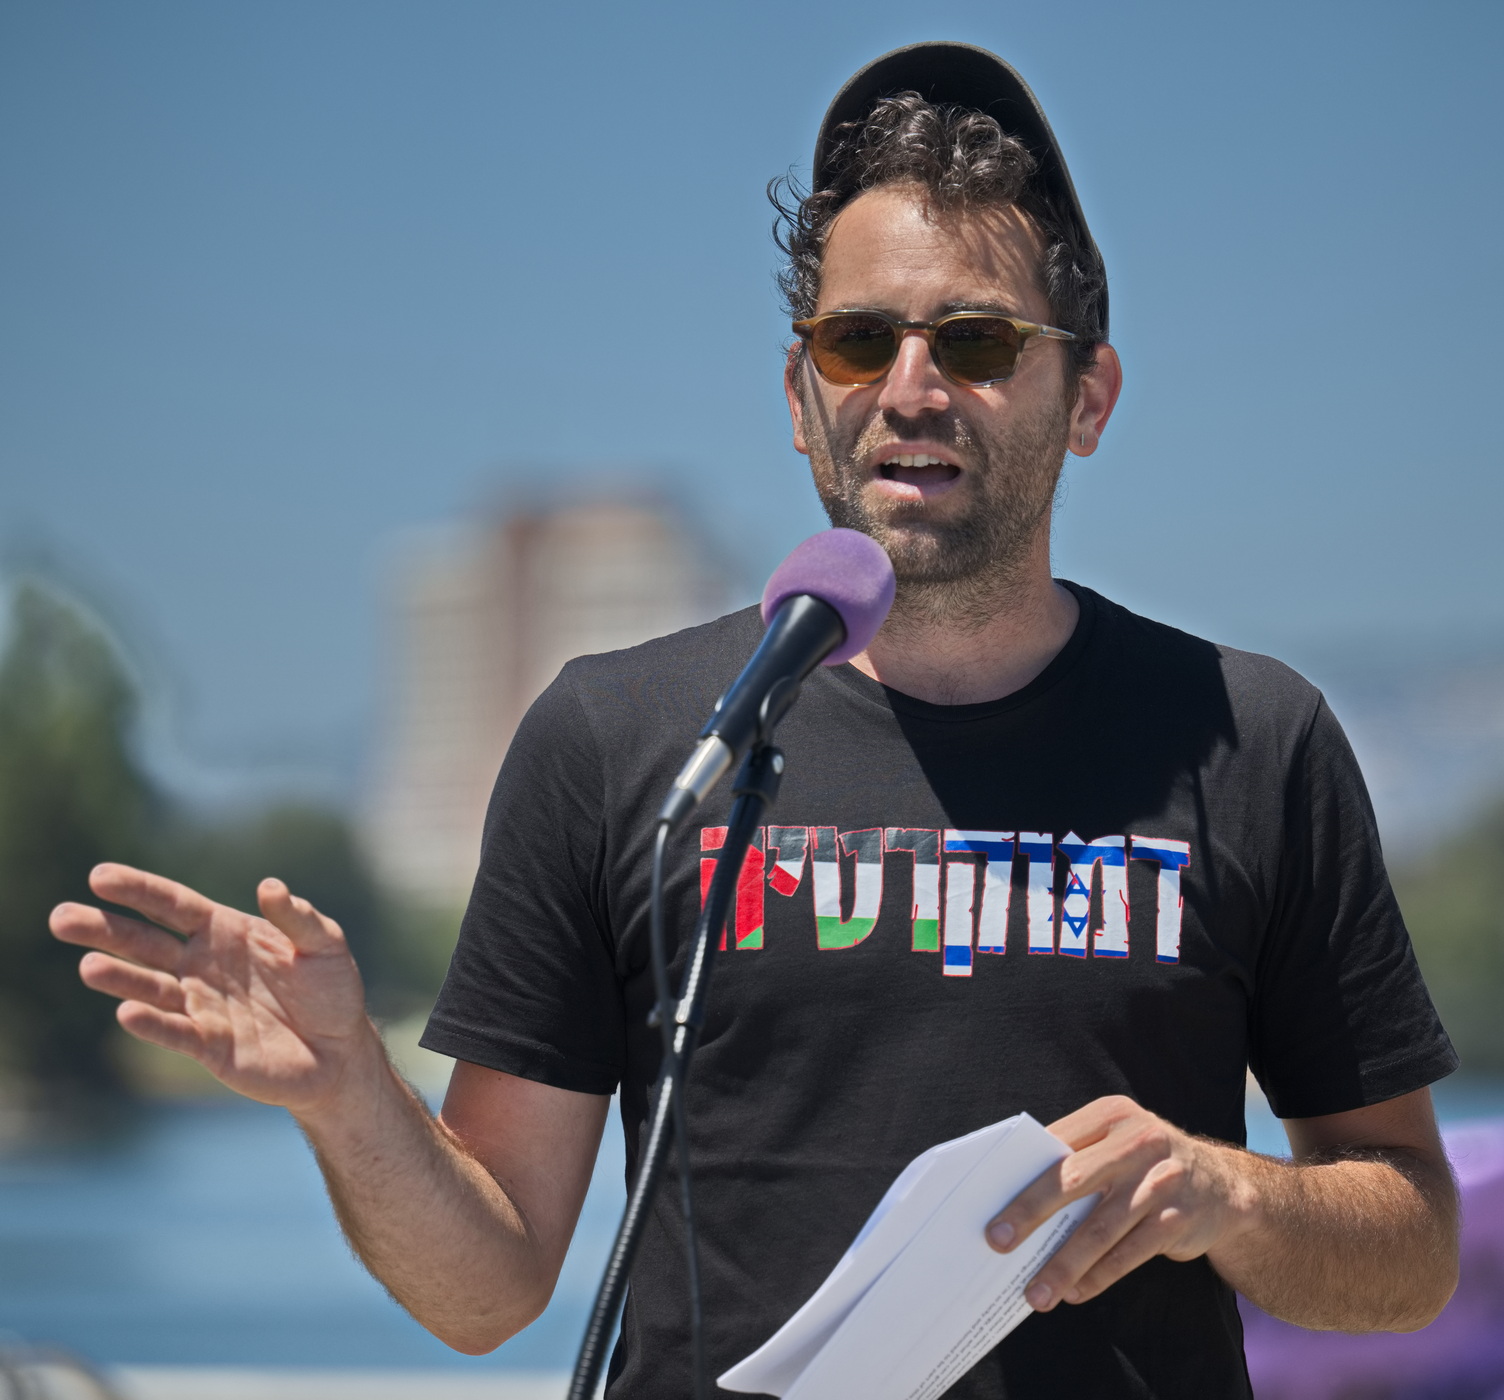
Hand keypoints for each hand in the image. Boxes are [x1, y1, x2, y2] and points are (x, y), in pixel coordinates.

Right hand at [51, 863, 378, 1118]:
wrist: (341, 1051)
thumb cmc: (332, 990)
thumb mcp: (325, 945)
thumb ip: (298, 917)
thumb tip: (269, 886)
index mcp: (224, 933)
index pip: (172, 905)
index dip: (138, 890)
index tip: (99, 876)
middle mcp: (203, 967)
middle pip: (145, 944)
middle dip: (104, 930)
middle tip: (61, 918)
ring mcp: (201, 1006)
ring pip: (150, 988)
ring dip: (120, 978)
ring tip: (88, 965)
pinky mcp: (209, 1046)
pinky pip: (175, 1032)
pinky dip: (152, 1023)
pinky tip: (128, 1012)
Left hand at [985, 1096, 1254, 1311]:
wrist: (1223, 1185)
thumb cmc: (1144, 1164)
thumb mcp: (1116, 1143)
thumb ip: (1075, 1158)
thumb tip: (1013, 1200)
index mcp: (1111, 1115)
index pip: (1055, 1145)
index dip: (1021, 1176)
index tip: (989, 1206)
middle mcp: (1138, 1142)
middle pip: (1072, 1180)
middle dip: (1030, 1213)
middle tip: (998, 1243)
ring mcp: (1161, 1180)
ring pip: (1100, 1228)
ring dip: (1063, 1264)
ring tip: (1036, 1292)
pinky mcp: (1178, 1218)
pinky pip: (1130, 1253)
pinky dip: (1099, 1276)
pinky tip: (1075, 1292)